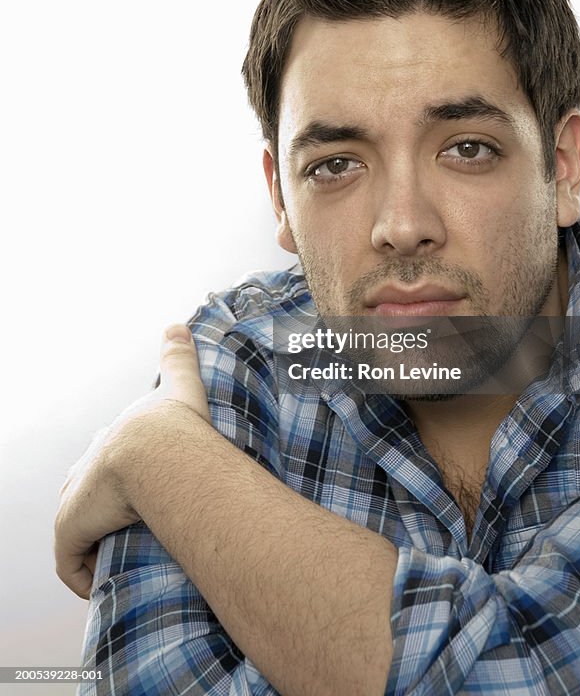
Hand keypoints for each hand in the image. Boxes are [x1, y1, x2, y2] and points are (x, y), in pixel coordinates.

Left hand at [54, 324, 210, 598]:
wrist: (157, 450)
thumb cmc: (175, 425)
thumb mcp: (180, 387)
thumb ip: (178, 356)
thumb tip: (176, 322)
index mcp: (112, 441)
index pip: (104, 456)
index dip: (116, 472)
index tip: (135, 489)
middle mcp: (88, 469)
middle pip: (84, 492)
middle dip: (101, 509)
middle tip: (131, 527)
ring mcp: (78, 500)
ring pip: (79, 529)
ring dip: (96, 545)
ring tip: (126, 560)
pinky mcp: (71, 529)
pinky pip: (71, 562)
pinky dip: (84, 575)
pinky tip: (104, 584)